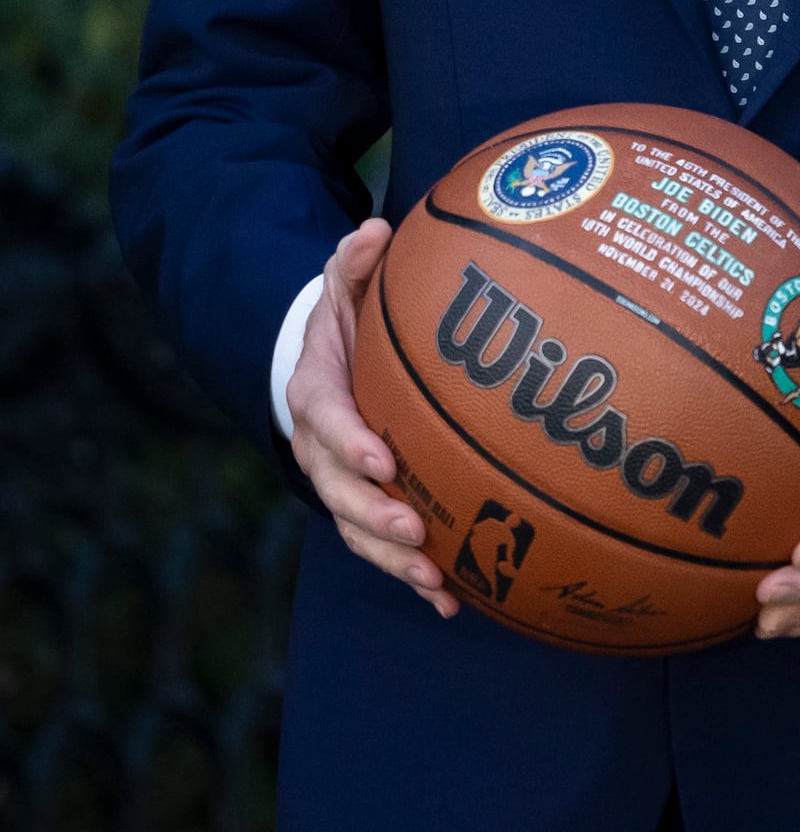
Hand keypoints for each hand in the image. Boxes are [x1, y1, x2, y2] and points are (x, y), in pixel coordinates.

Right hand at [285, 217, 459, 618]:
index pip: (325, 420)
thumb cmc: (346, 318)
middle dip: (374, 515)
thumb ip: (356, 259)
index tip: (383, 459)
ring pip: (357, 530)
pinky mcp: (364, 505)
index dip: (350, 443)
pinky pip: (382, 547)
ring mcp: (340, 481)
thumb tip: (376, 229)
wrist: (326, 359)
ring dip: (393, 560)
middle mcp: (320, 447)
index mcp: (315, 391)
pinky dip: (411, 577)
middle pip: (337, 491)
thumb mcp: (345, 282)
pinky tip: (451, 602)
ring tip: (434, 580)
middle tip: (416, 532)